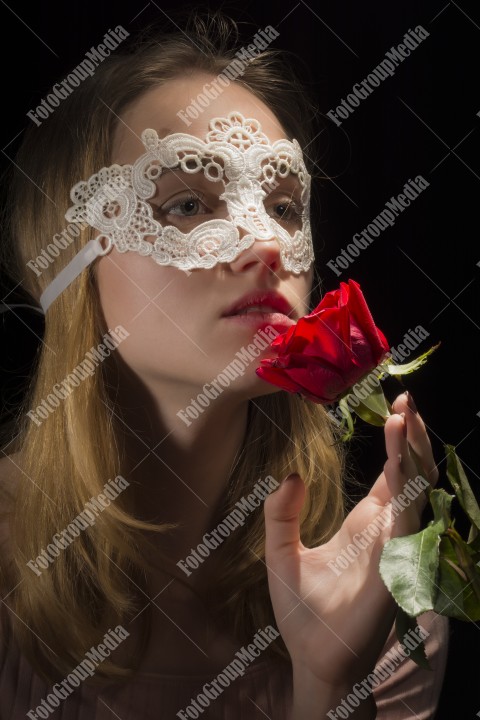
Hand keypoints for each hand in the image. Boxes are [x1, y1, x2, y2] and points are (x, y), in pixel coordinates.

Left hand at [263, 392, 437, 716]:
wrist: (311, 659)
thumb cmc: (301, 611)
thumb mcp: (281, 553)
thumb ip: (282, 514)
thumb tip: (289, 474)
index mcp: (367, 524)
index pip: (393, 474)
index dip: (398, 442)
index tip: (397, 406)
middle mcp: (388, 532)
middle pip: (410, 475)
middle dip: (412, 438)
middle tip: (407, 400)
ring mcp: (394, 550)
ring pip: (413, 494)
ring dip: (410, 457)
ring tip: (404, 418)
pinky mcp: (393, 572)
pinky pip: (406, 528)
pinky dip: (407, 497)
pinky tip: (402, 469)